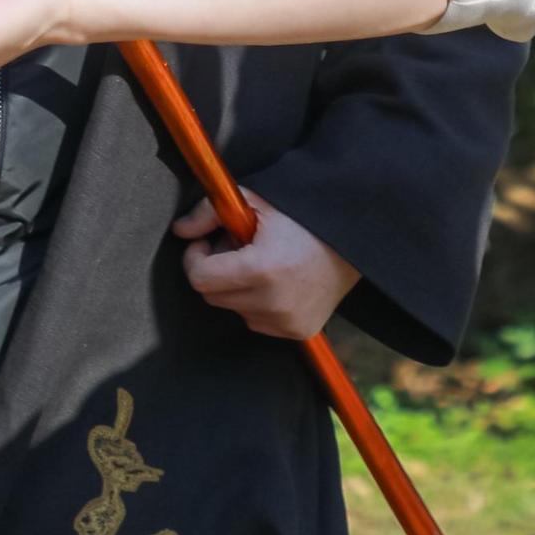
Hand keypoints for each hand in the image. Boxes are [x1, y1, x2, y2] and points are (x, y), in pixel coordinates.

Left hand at [173, 190, 361, 340]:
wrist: (353, 240)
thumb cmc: (304, 217)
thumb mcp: (256, 202)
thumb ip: (211, 213)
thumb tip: (180, 230)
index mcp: (261, 269)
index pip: (200, 279)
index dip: (196, 258)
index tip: (204, 243)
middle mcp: (273, 302)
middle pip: (213, 295)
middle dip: (217, 270)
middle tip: (237, 247)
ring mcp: (287, 321)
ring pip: (233, 309)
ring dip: (237, 287)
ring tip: (260, 262)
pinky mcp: (297, 331)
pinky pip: (256, 321)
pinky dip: (257, 303)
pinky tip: (276, 280)